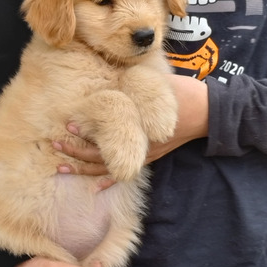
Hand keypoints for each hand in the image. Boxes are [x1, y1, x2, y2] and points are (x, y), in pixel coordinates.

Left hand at [53, 74, 207, 184]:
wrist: (209, 112)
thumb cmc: (184, 96)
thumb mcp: (159, 84)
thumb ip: (134, 84)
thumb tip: (109, 79)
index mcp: (137, 127)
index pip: (104, 135)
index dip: (84, 133)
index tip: (67, 125)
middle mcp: (138, 146)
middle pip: (101, 153)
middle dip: (76, 150)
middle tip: (56, 145)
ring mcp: (144, 154)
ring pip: (109, 166)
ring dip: (85, 167)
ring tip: (63, 166)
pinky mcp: (150, 156)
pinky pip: (127, 171)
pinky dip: (110, 179)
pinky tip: (96, 186)